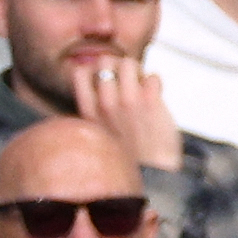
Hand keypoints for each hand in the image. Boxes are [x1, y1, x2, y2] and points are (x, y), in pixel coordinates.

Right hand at [74, 57, 183, 173]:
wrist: (153, 177)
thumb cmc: (129, 157)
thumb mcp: (99, 134)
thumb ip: (97, 109)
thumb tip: (103, 79)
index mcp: (90, 111)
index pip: (81, 71)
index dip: (96, 70)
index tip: (107, 83)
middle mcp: (106, 104)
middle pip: (105, 61)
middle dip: (118, 66)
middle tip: (129, 82)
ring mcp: (129, 101)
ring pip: (128, 62)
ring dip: (138, 71)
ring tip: (143, 86)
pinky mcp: (152, 103)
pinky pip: (152, 76)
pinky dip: (155, 82)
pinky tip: (156, 95)